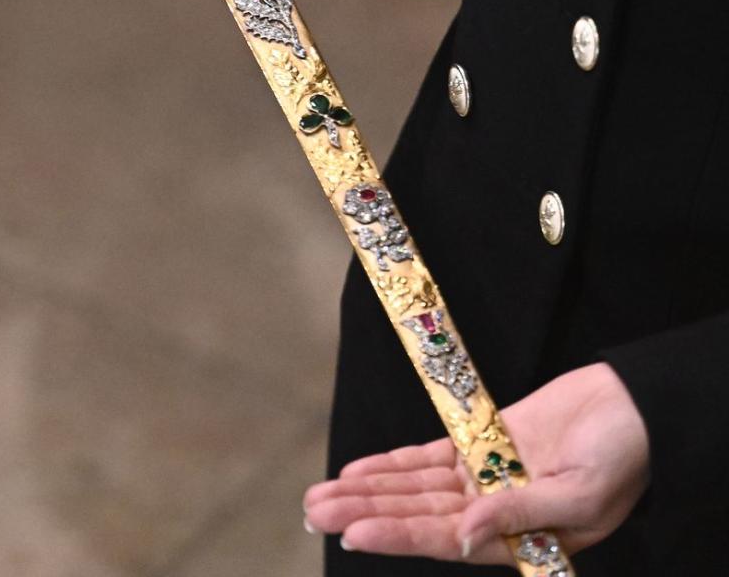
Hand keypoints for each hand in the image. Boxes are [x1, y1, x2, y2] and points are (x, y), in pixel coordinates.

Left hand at [302, 362, 649, 564]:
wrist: (633, 408)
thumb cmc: (620, 458)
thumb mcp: (578, 494)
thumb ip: (518, 512)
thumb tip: (463, 536)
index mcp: (517, 536)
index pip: (442, 539)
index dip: (396, 535)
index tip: (352, 532)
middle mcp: (491, 510)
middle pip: (417, 514)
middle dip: (365, 512)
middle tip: (314, 511)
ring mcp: (484, 474)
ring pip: (415, 487)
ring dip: (369, 489)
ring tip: (321, 494)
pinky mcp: (484, 440)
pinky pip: (430, 457)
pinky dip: (394, 464)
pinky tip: (360, 470)